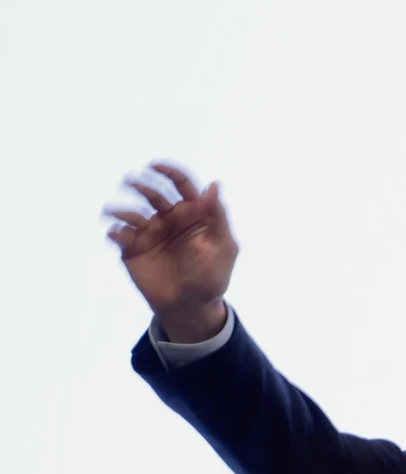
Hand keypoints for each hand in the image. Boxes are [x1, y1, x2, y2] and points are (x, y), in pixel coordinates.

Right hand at [104, 163, 236, 341]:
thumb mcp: (223, 248)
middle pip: (154, 194)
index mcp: (193, 215)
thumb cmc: (211, 278)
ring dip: (122, 208)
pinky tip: (117, 234)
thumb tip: (214, 184)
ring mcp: (150, 233)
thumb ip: (217, 217)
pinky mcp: (133, 248)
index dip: (170, 172)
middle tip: (132, 182)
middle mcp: (169, 219)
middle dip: (142, 185)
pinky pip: (120, 234)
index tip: (156, 166)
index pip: (182, 186)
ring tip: (114, 211)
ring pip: (133, 212)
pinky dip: (116, 231)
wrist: (190, 307)